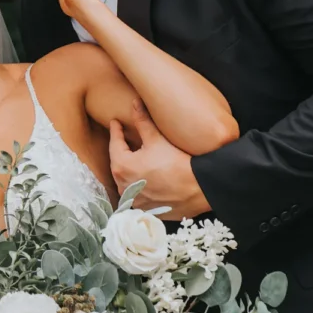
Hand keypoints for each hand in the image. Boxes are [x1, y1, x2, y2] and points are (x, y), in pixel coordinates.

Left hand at [109, 101, 210, 219]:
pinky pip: (137, 193)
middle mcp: (122, 186)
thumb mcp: (156, 139)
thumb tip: (135, 104)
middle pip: (118, 163)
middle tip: (124, 139)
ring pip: (126, 180)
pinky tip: (146, 178)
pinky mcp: (144, 208)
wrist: (197, 189)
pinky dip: (139, 184)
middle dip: (121, 150)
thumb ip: (142, 121)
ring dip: (129, 169)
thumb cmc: (176, 163)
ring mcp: (133, 200)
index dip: (115, 131)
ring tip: (135, 158)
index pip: (114, 144)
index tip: (115, 123)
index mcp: (121, 166)